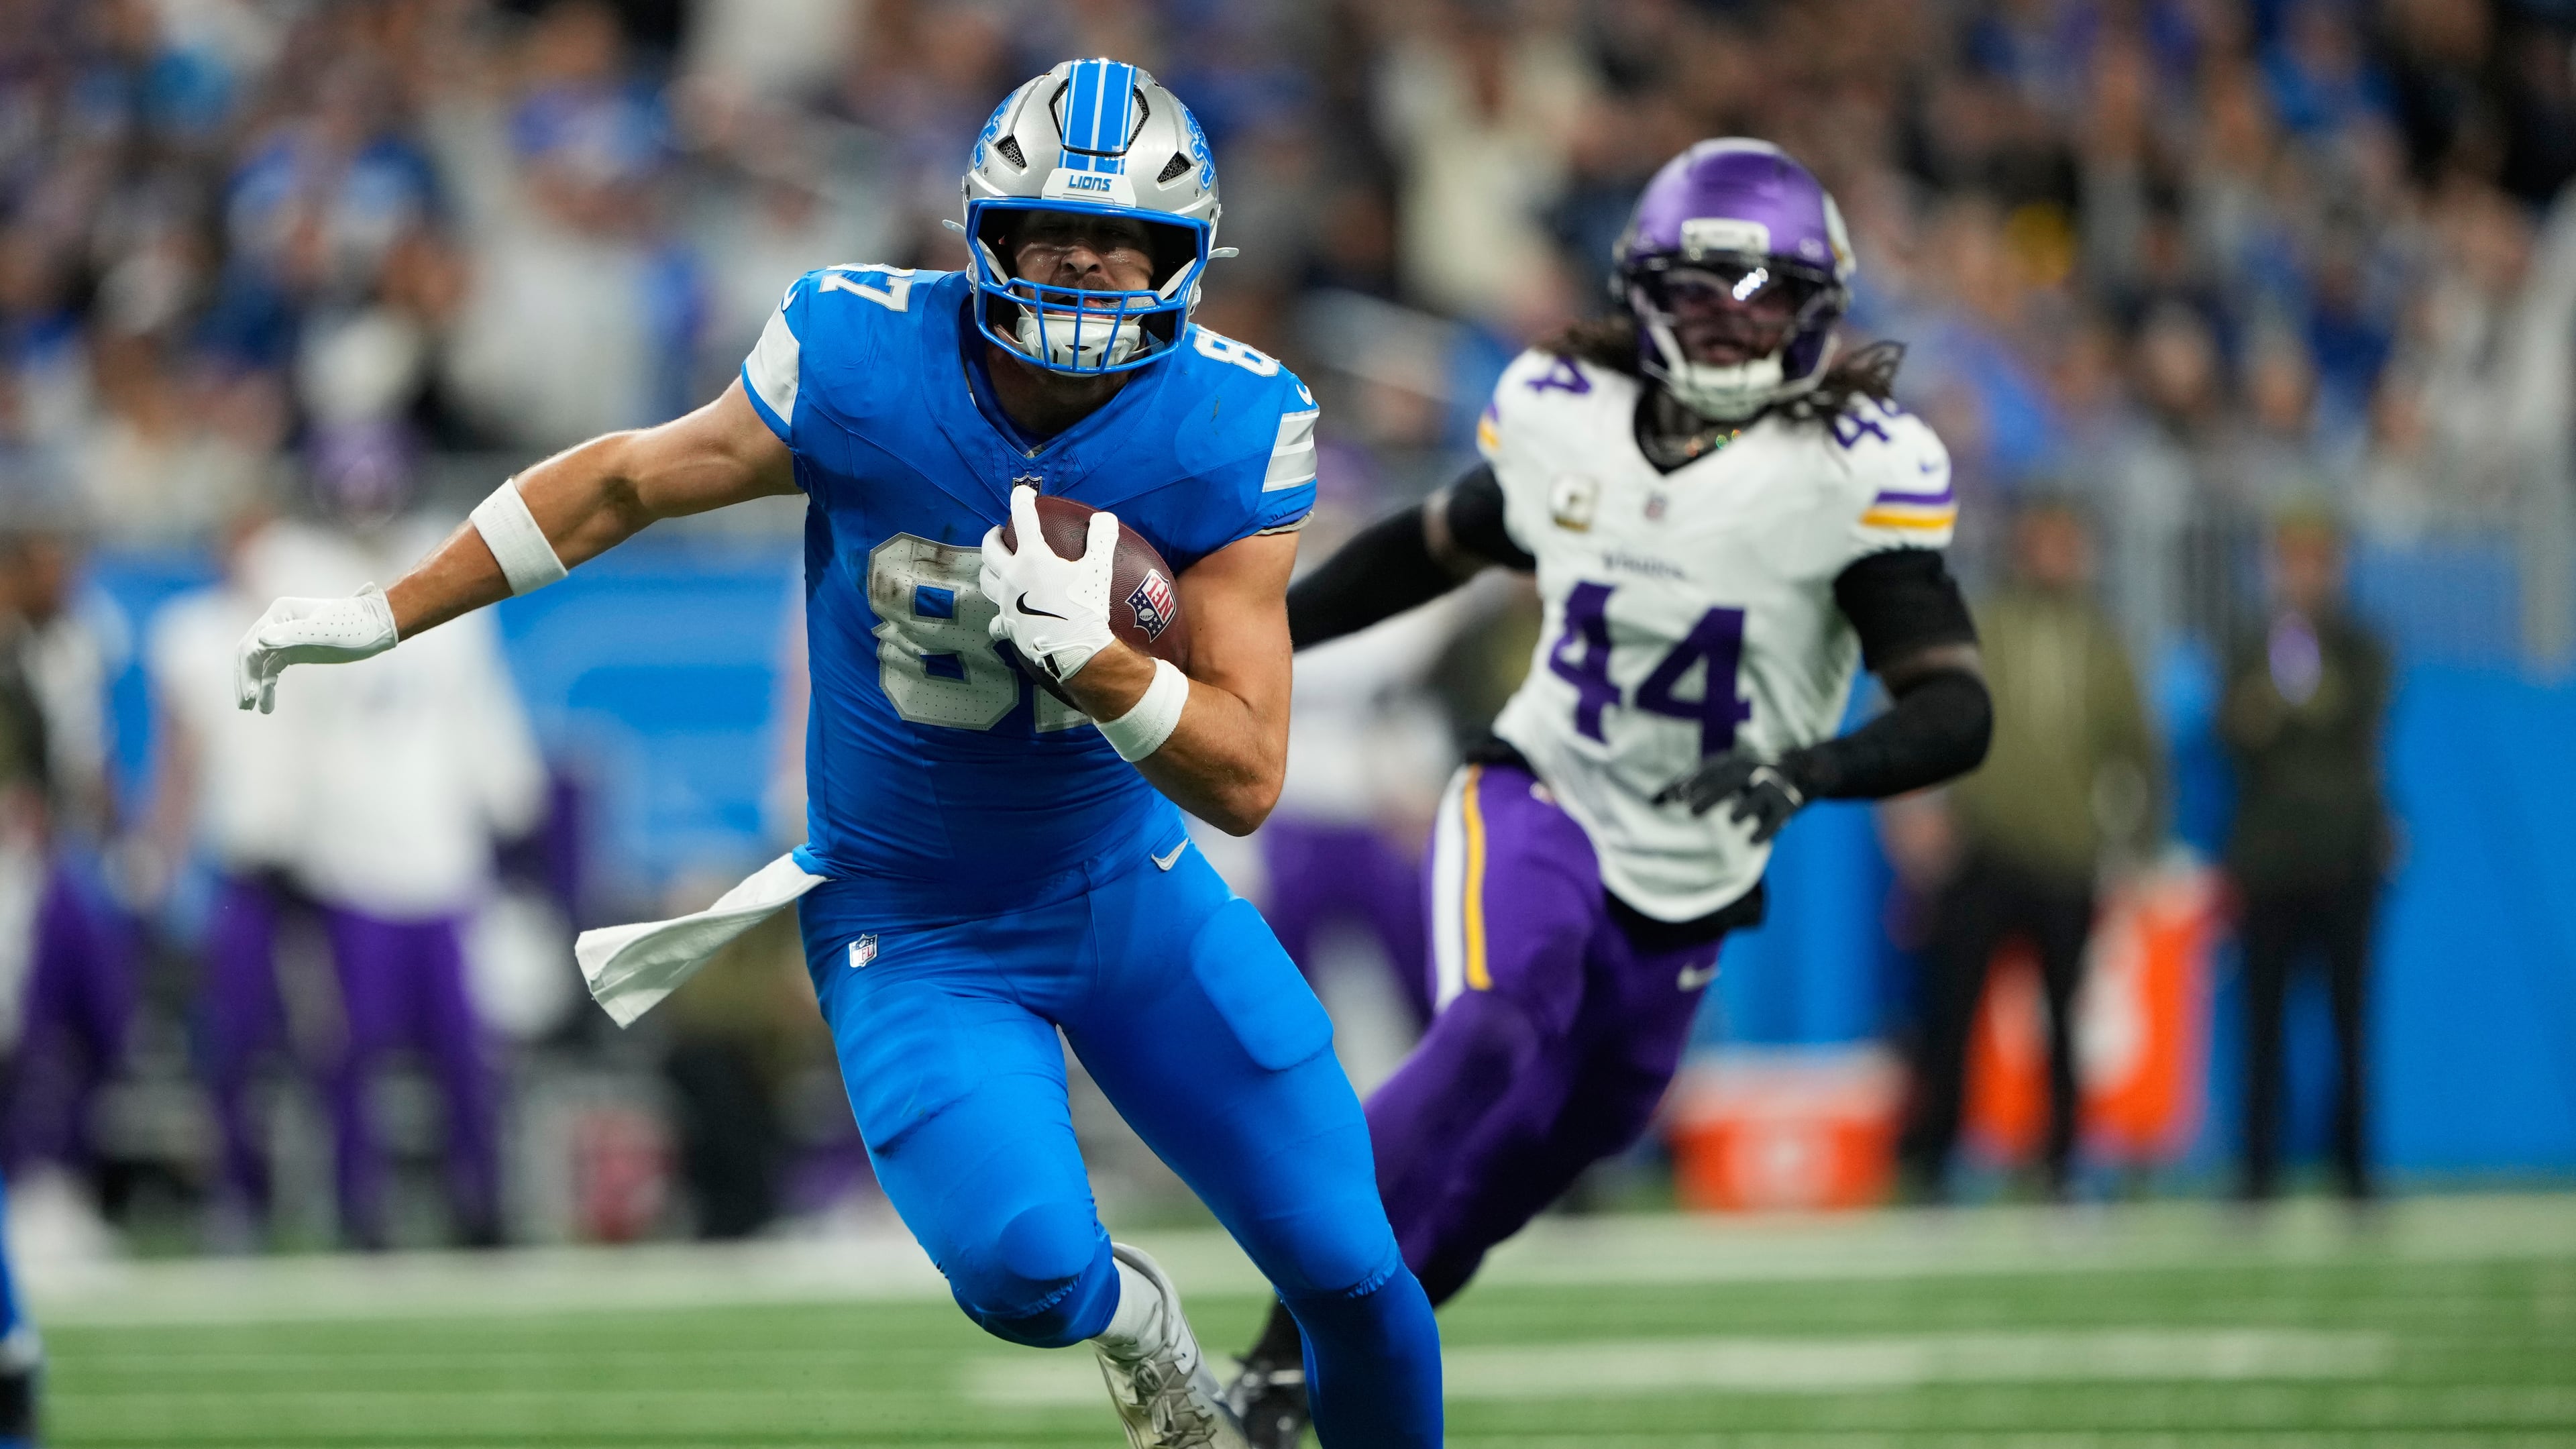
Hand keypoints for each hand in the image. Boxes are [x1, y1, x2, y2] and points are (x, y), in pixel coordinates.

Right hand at [234, 584, 398, 712]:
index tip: (250, 693)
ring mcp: (285, 637)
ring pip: (259, 664)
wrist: (379, 626)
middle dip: (244, 679)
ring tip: (251, 708)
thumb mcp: (326, 631)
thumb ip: (294, 635)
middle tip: (244, 706)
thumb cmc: (355, 625)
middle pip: (249, 653)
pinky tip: (267, 705)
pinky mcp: (294, 651)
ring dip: (253, 685)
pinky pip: (273, 669)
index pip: (252, 643)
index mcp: (281, 613)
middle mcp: (278, 622)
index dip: (246, 669)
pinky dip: (267, 686)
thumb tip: (260, 640)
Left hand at [979, 485, 1117, 683]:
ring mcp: (1006, 603)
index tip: (1022, 492)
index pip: (1023, 520)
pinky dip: (998, 616)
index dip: (1021, 501)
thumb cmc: (1086, 607)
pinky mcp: (1008, 626)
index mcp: (1032, 558)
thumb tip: (1106, 518)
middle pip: (990, 550)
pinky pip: (996, 620)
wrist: (1076, 650)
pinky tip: (1003, 617)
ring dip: (987, 569)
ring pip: (985, 581)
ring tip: (994, 566)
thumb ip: (1102, 540)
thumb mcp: (1099, 570)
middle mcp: (1012, 577)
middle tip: (998, 532)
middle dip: (992, 537)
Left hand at [1654, 746, 1808, 843]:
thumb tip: (1655, 799)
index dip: (1696, 781)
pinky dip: (1766, 829)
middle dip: (1714, 794)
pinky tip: (1752, 841)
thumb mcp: (1725, 773)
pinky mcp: (1790, 804)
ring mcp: (1774, 787)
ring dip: (1747, 807)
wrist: (1806, 768)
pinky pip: (1778, 818)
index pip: (1712, 769)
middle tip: (1692, 811)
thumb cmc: (1750, 776)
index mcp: (1736, 762)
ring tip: (1732, 820)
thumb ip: (1694, 785)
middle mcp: (1755, 771)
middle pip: (1732, 781)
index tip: (1677, 796)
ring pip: (1760, 796)